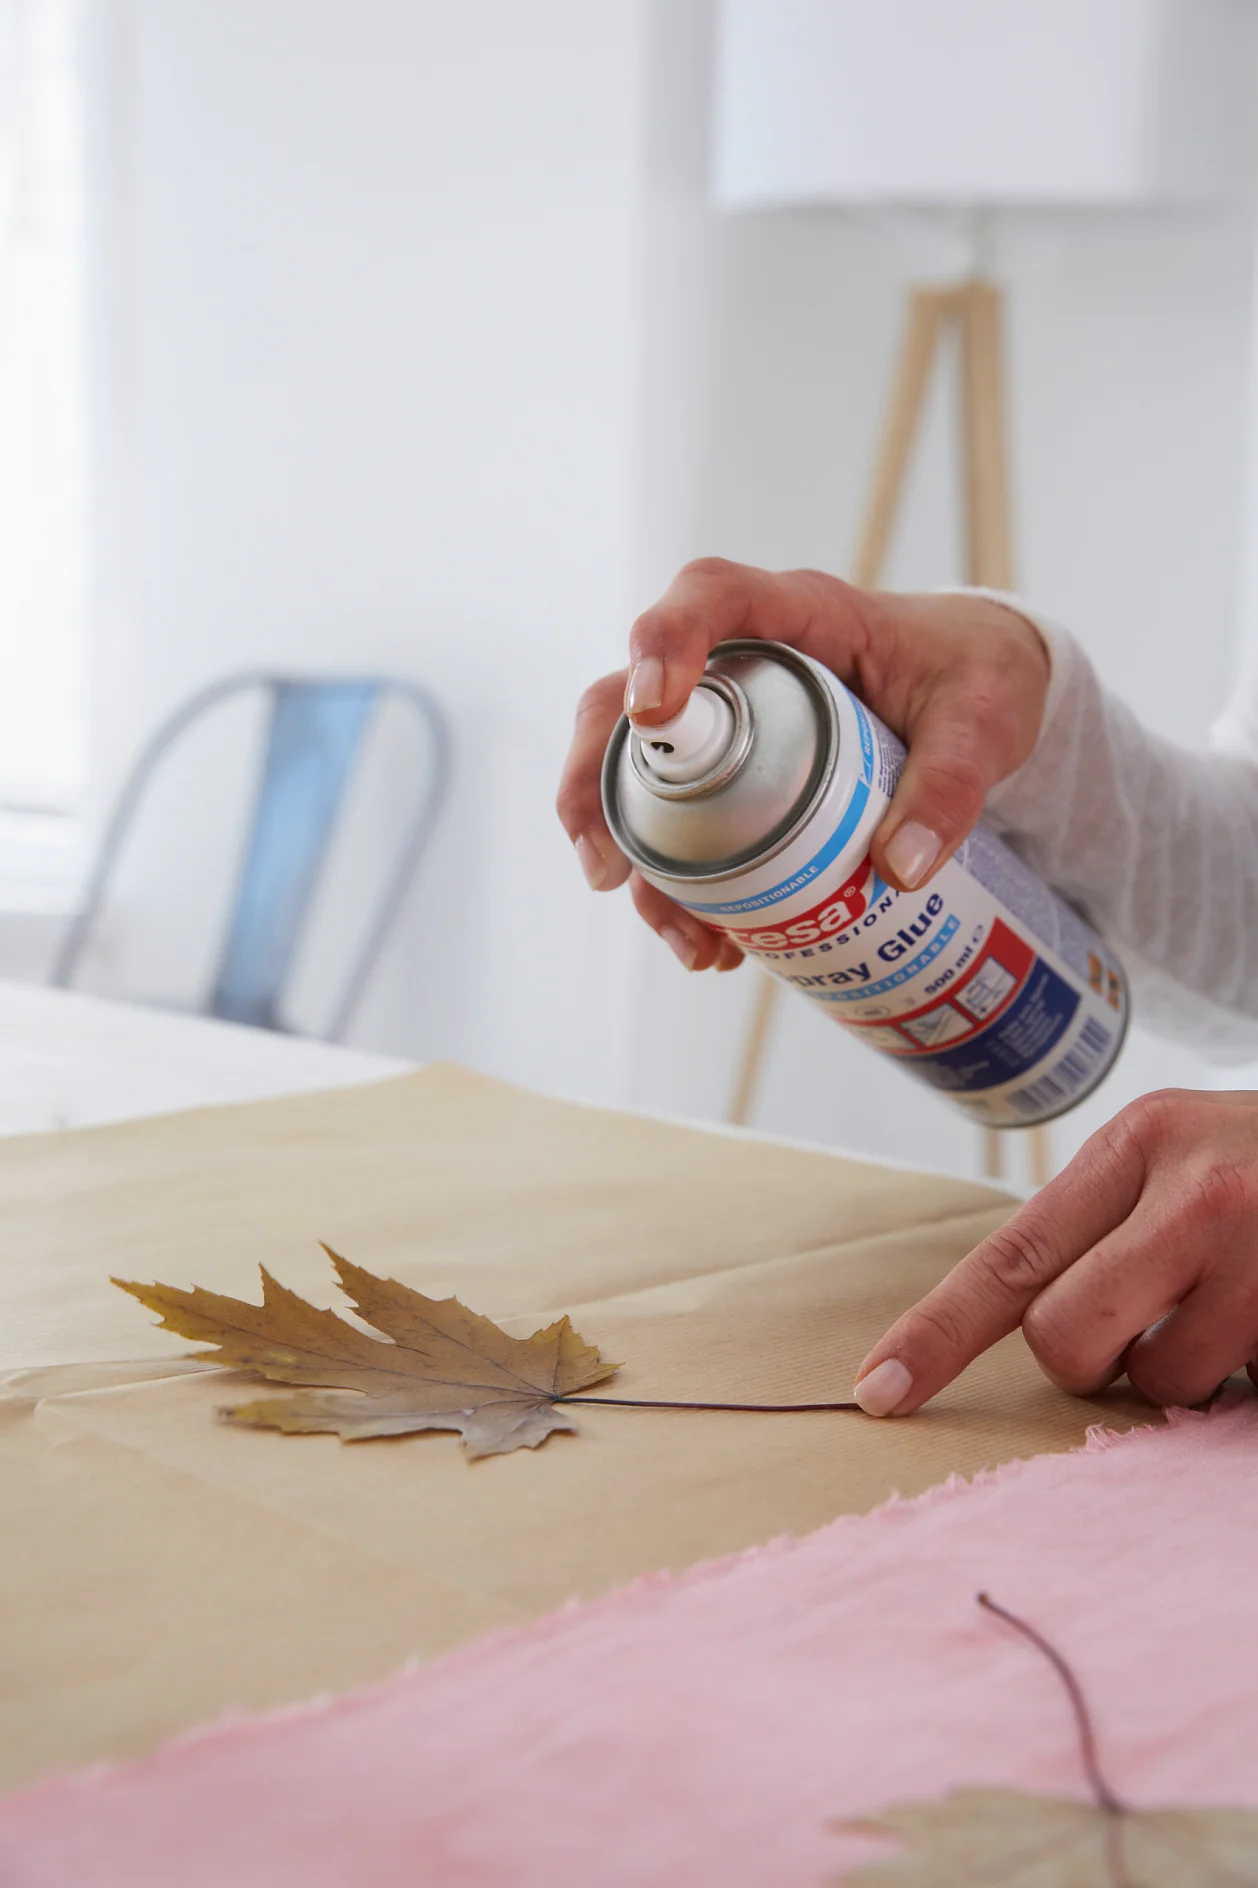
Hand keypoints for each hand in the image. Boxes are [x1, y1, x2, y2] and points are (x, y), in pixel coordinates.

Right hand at [555, 558, 1048, 970]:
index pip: (711, 596)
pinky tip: (715, 943)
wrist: (982, 690)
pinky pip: (678, 817)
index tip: (653, 709)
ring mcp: (727, 715)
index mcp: (803, 614)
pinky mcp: (733, 768)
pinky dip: (681, 884)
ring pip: (641, 771)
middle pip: (627, 697)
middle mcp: (743, 658)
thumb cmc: (978, 678)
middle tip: (607, 869)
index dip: (665, 641)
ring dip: (639, 859)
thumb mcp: (983, 723)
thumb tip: (898, 871)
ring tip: (687, 942)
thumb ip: (951, 786)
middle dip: (598, 784)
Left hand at [853, 1089, 1257, 1414]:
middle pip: (1068, 1339)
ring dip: (1187, 1371)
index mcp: (1145, 1141)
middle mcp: (1202, 1192)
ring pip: (1164, 1382)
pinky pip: (1239, 1396)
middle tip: (1151, 1321)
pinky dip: (1245, 1379)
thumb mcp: (1187, 1153)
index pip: (1013, 1255)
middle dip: (1092, 1359)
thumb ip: (1113, 1222)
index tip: (878, 1393)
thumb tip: (1038, 1330)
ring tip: (1241, 1304)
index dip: (938, 1334)